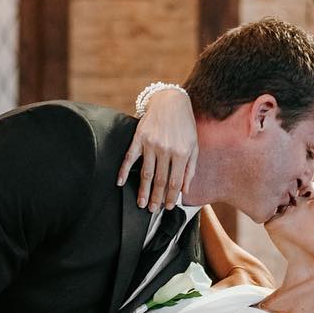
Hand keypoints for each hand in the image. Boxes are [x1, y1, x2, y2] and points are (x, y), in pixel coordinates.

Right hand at [118, 88, 197, 210]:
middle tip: (152, 211)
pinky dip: (123, 170)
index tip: (168, 207)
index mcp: (181, 153)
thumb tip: (185, 190)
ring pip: (146, 173)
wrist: (171, 101)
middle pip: (160, 181)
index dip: (171, 197)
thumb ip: (190, 169)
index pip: (175, 182)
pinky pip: (129, 157)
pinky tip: (119, 182)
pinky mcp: (139, 137)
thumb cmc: (184, 124)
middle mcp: (166, 150)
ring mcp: (151, 144)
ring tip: (141, 203)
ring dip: (142, 190)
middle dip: (156, 198)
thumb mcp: (194, 145)